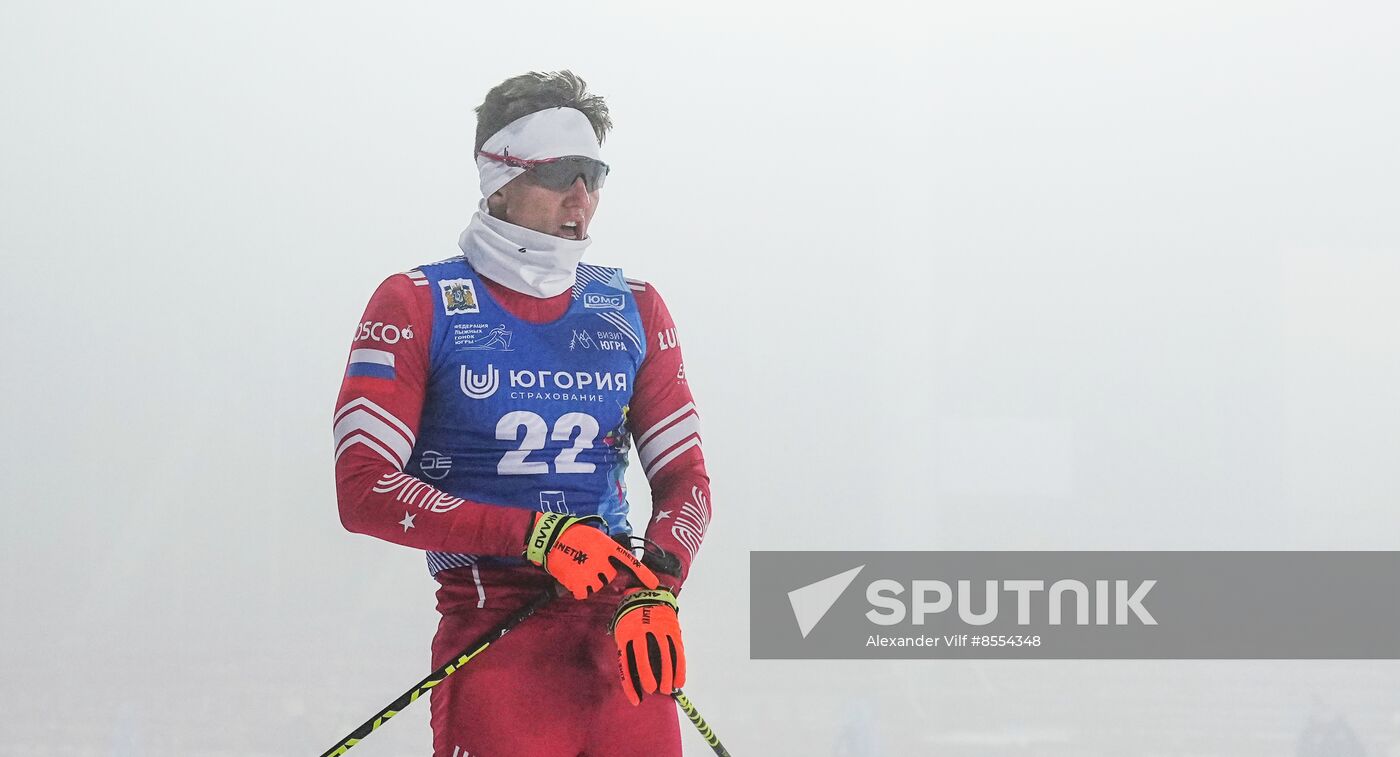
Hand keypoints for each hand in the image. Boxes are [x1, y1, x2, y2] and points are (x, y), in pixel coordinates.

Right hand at [524, 512, 657, 599]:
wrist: (551, 538)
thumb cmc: (572, 534)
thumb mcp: (595, 537)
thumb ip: (606, 550)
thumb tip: (612, 565)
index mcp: (607, 547)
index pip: (629, 561)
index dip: (643, 574)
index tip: (654, 584)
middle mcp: (602, 560)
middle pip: (609, 577)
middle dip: (601, 574)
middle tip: (586, 563)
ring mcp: (590, 572)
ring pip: (596, 586)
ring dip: (588, 581)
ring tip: (577, 567)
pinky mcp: (577, 582)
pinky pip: (583, 592)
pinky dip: (577, 589)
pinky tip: (571, 577)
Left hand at [611, 587, 684, 704]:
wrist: (646, 594)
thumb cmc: (631, 619)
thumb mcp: (622, 631)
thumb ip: (626, 650)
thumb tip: (631, 676)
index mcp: (626, 636)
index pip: (626, 664)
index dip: (630, 685)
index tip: (636, 700)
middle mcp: (641, 632)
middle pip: (644, 658)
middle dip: (649, 677)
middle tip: (653, 690)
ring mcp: (658, 630)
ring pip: (664, 656)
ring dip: (667, 675)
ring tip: (668, 689)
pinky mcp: (671, 629)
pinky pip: (677, 651)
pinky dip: (679, 668)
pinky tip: (680, 681)